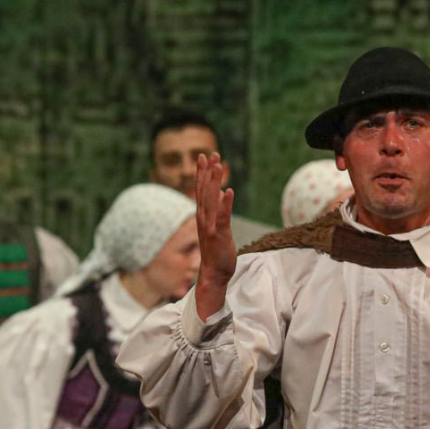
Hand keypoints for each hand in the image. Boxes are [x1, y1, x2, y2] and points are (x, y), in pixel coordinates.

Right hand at [192, 152, 236, 320]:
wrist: (212, 274)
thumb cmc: (216, 253)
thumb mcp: (216, 229)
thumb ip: (217, 211)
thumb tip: (222, 194)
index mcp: (202, 217)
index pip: (200, 191)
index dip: (202, 173)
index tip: (204, 157)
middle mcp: (203, 219)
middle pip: (204, 191)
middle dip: (207, 172)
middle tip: (211, 154)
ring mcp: (210, 227)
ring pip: (211, 200)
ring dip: (214, 182)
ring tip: (218, 165)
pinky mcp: (219, 235)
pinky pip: (222, 216)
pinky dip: (225, 204)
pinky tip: (229, 191)